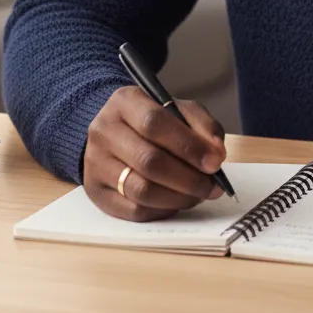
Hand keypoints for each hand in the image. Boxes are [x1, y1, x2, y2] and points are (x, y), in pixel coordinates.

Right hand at [83, 85, 226, 220]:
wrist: (113, 131)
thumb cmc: (152, 120)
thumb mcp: (177, 110)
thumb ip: (201, 125)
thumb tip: (216, 154)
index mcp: (125, 101)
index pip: (154, 123)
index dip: (188, 146)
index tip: (215, 162)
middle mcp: (104, 131)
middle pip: (148, 160)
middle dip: (188, 178)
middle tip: (212, 186)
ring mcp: (96, 163)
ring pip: (141, 190)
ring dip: (178, 197)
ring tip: (198, 195)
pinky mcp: (96, 193)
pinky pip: (133, 210)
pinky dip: (162, 210)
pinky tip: (177, 202)